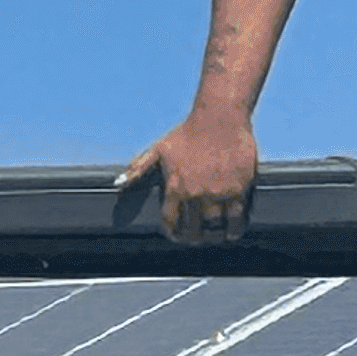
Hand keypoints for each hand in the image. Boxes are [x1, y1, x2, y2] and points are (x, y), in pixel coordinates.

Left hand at [124, 106, 258, 246]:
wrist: (219, 117)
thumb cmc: (188, 132)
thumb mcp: (158, 149)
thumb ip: (138, 169)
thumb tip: (118, 184)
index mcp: (175, 187)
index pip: (170, 222)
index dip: (173, 233)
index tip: (176, 235)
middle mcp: (195, 194)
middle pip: (193, 230)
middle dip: (193, 237)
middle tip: (196, 237)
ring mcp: (218, 193)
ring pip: (214, 227)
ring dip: (213, 236)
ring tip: (213, 236)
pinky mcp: (239, 189)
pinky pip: (236, 218)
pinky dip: (233, 230)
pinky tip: (231, 232)